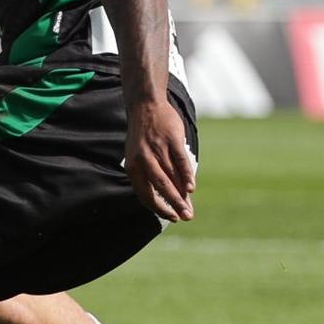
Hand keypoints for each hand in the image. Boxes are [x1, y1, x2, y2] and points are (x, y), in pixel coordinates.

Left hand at [125, 95, 194, 221]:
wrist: (145, 105)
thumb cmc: (146, 137)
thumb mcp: (142, 157)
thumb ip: (153, 176)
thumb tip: (173, 198)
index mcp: (133, 166)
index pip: (145, 194)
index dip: (159, 207)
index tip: (173, 217)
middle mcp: (143, 159)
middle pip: (159, 187)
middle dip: (173, 206)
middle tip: (186, 218)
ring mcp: (157, 148)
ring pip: (171, 176)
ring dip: (181, 195)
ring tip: (190, 209)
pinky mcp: (171, 139)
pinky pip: (180, 161)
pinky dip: (186, 175)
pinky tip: (191, 188)